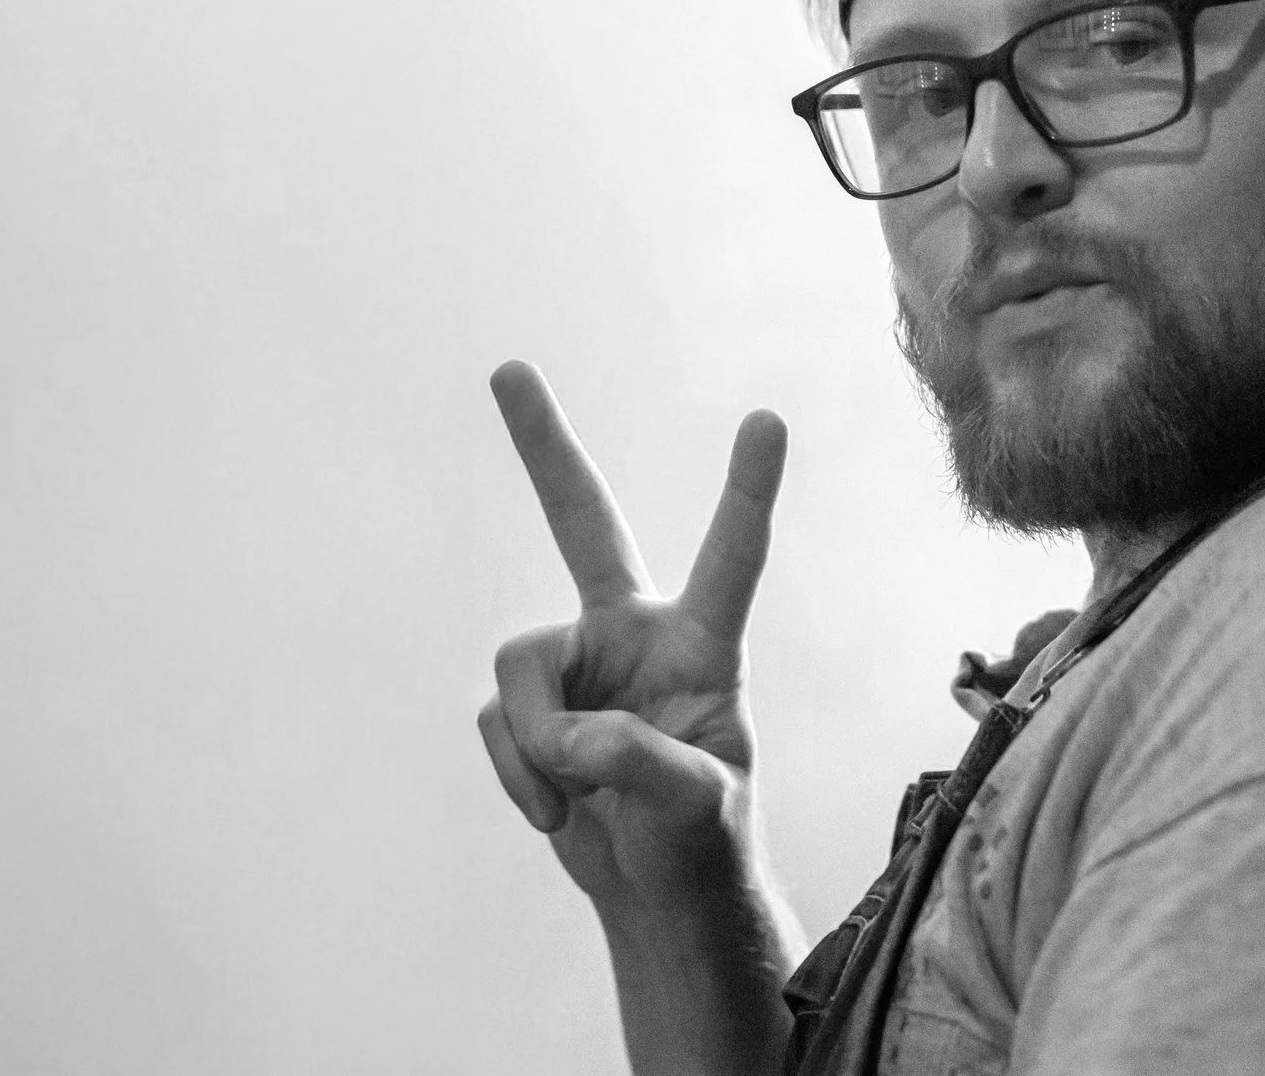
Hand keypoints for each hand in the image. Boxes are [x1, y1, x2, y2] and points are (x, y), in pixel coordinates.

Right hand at [477, 360, 787, 910]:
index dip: (747, 491)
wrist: (659, 894)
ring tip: (575, 799)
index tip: (768, 418)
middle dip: (542, 448)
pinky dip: (517, 777)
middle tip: (509, 370)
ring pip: (518, 667)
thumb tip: (566, 734)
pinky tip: (554, 813)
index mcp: (703, 645)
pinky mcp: (531, 707)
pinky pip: (496, 721)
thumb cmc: (702, 842)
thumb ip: (637, 761)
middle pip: (581, 522)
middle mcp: (635, 635)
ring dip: (536, 745)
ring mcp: (577, 667)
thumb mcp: (696, 807)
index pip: (731, 558)